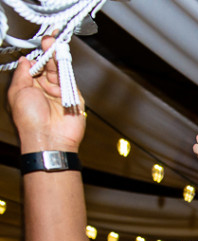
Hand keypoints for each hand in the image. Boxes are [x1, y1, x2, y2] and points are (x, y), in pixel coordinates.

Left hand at [7, 36, 84, 153]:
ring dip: (57, 56)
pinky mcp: (74, 97)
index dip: (37, 55)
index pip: (34, 67)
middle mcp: (44, 89)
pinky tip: (63, 56)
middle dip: (48, 52)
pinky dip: (67, 67)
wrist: (49, 138)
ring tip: (54, 43)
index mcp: (29, 88)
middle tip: (48, 39)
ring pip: (59, 70)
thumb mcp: (17, 91)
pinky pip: (70, 79)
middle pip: (48, 66)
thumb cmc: (29, 119)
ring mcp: (59, 93)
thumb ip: (22, 74)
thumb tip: (25, 60)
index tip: (39, 43)